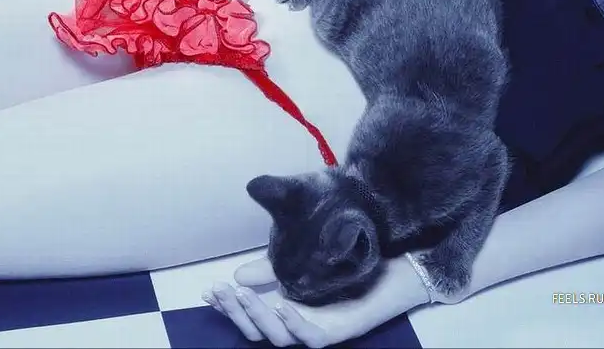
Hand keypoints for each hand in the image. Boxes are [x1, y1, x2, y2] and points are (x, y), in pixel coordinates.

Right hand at [202, 255, 429, 347]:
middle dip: (236, 312)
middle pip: (259, 333)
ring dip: (257, 317)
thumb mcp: (302, 264)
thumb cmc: (349, 267)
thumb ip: (272, 270)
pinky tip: (280, 304)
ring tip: (241, 293)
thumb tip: (239, 273)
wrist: (395, 268)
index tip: (208, 291)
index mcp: (290, 315)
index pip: (251, 319)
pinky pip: (311, 337)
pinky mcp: (341, 332)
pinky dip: (293, 324)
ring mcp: (321, 332)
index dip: (228, 308)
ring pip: (279, 338)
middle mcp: (302, 328)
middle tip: (220, 289)